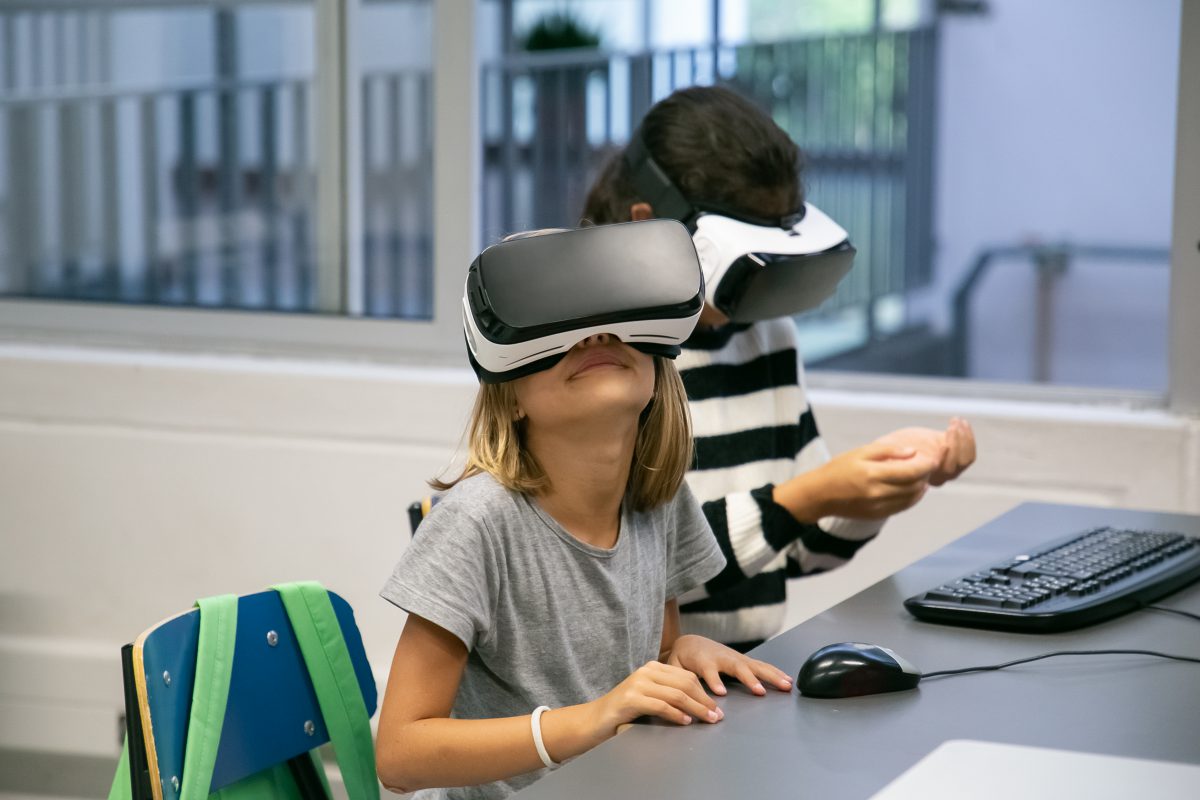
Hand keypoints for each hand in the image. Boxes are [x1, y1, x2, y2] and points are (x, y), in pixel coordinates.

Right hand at [588, 660, 721, 734]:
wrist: (594, 720)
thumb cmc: (624, 712)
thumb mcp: (649, 697)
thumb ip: (667, 695)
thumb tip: (699, 705)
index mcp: (652, 668)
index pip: (686, 677)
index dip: (704, 692)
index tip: (717, 708)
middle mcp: (646, 672)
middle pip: (685, 684)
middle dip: (704, 701)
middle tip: (717, 716)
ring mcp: (637, 684)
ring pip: (676, 694)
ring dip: (696, 709)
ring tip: (708, 720)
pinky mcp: (631, 699)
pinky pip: (660, 705)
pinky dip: (676, 714)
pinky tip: (686, 722)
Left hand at [666, 634, 792, 695]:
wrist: (691, 642)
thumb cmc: (683, 657)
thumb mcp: (674, 666)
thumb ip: (678, 676)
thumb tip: (685, 690)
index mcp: (704, 660)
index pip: (709, 670)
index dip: (715, 680)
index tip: (721, 692)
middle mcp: (723, 657)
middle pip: (738, 667)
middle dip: (750, 679)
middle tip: (760, 691)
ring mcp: (736, 658)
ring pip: (755, 666)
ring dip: (771, 676)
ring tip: (785, 685)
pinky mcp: (744, 660)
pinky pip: (762, 667)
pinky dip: (775, 673)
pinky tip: (788, 680)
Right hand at [791, 442, 934, 519]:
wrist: (820, 494)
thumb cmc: (838, 469)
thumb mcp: (860, 452)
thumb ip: (887, 451)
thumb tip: (912, 452)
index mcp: (873, 474)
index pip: (910, 471)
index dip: (925, 465)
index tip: (932, 459)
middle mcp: (877, 493)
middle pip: (914, 485)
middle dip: (925, 475)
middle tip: (928, 465)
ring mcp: (878, 507)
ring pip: (911, 498)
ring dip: (921, 487)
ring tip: (922, 476)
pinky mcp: (877, 515)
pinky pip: (903, 507)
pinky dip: (913, 498)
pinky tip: (914, 490)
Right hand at [875, 418, 975, 486]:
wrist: (897, 446)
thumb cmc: (888, 448)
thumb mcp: (885, 447)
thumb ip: (892, 451)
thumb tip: (912, 452)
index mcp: (922, 479)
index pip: (940, 472)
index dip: (946, 457)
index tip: (944, 442)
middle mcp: (937, 478)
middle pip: (954, 467)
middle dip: (956, 445)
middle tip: (952, 427)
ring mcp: (948, 471)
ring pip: (965, 460)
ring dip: (964, 439)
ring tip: (955, 422)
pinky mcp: (955, 460)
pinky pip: (969, 455)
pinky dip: (968, 437)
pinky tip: (960, 422)